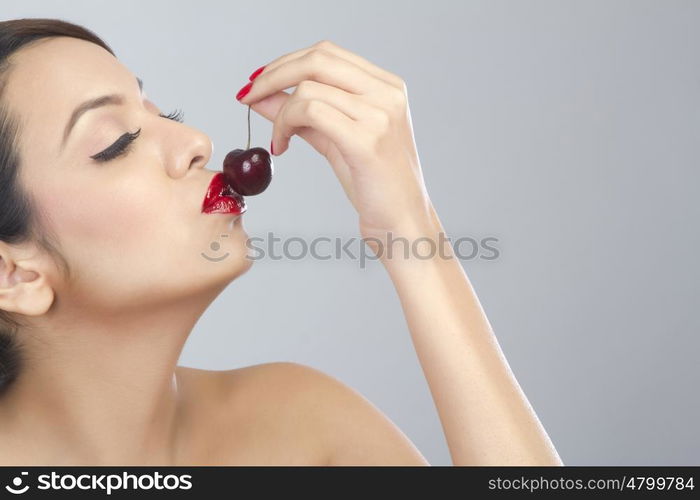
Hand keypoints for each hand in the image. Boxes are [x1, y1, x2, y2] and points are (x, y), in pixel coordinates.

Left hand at [236, 40, 434, 241]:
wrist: (402, 222)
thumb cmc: (374, 184)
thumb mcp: (335, 139)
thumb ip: (302, 114)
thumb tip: (261, 95)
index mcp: (386, 86)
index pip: (327, 53)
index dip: (286, 62)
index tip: (260, 81)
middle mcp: (386, 93)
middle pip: (316, 59)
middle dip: (274, 75)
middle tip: (249, 96)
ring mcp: (380, 115)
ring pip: (308, 89)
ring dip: (279, 112)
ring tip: (278, 139)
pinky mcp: (366, 140)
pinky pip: (310, 113)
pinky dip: (285, 125)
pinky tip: (282, 146)